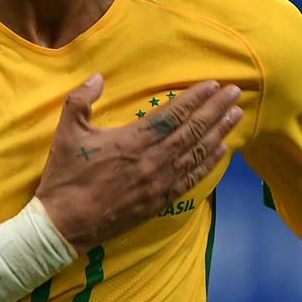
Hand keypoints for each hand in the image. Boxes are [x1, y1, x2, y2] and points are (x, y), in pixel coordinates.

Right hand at [34, 74, 241, 254]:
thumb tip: (97, 77)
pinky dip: (208, 163)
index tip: (212, 84)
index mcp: (132, 140)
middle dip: (215, 109)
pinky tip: (221, 151)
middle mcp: (152, 160)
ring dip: (218, 132)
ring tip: (235, 115)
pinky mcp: (159, 201)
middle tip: (235, 93)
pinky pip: (191, 179)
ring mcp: (158, 182)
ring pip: (196, 153)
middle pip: (192, 130)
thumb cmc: (65, 176)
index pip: (173, 114)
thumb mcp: (66, 131)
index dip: (195, 98)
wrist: (65, 224)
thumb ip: (80, 99)